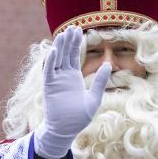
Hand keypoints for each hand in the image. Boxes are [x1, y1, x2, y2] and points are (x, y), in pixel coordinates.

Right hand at [34, 26, 110, 158]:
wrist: (66, 131)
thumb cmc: (79, 118)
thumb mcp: (94, 98)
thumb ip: (101, 81)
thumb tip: (108, 64)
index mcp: (74, 77)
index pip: (74, 56)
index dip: (76, 43)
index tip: (79, 30)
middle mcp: (64, 76)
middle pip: (65, 54)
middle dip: (69, 41)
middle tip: (73, 27)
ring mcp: (56, 81)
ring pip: (57, 60)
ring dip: (59, 47)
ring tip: (64, 34)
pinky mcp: (49, 88)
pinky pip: (49, 71)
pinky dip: (51, 61)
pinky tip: (54, 50)